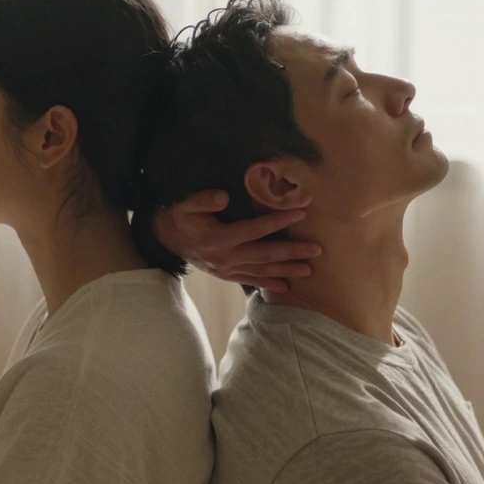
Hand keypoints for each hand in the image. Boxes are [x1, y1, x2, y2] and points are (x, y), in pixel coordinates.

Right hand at [153, 190, 320, 292]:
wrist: (166, 240)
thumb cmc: (180, 217)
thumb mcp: (186, 205)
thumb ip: (204, 200)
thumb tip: (224, 197)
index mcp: (219, 238)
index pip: (254, 229)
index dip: (277, 221)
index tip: (299, 214)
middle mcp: (226, 257)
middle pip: (265, 254)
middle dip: (292, 252)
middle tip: (316, 249)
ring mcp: (227, 269)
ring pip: (262, 270)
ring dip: (286, 270)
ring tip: (309, 270)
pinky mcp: (227, 275)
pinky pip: (251, 281)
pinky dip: (269, 284)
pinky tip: (287, 286)